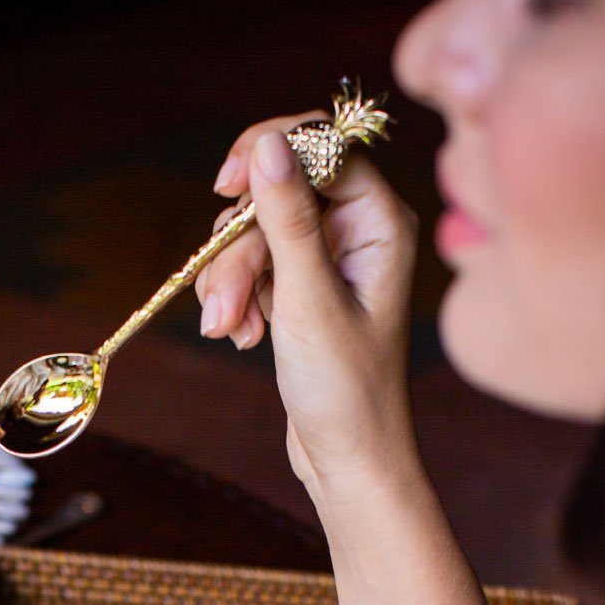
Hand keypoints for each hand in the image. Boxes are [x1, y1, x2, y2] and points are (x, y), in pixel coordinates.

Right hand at [196, 117, 418, 502]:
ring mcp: (327, 259)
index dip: (268, 152)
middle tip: (225, 308)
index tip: (224, 185)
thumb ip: (287, 219)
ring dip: (230, 280)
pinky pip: (251, 265)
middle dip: (238, 248)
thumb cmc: (346, 391)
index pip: (321, 144)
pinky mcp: (301, 287)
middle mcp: (357, 230)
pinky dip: (237, 297)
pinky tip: (243, 338)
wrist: (349, 461)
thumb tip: (269, 143)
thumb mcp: (308, 300)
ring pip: (254, 232)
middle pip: (276, 192)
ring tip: (231, 332)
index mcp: (379, 221)